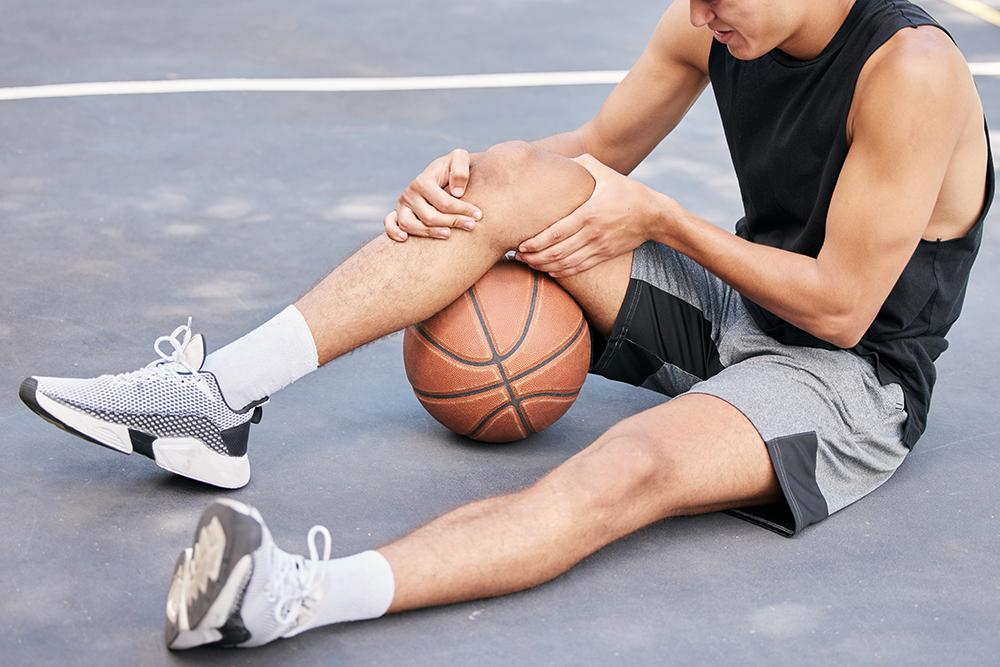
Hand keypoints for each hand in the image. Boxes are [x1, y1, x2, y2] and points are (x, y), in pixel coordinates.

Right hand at [384, 148, 483, 241]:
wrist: (443, 174)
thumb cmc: (453, 168)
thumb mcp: (460, 159)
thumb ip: (460, 169)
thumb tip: (456, 192)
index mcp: (423, 181)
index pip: (444, 203)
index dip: (463, 210)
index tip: (478, 216)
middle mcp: (409, 193)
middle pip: (430, 217)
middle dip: (453, 222)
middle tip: (472, 226)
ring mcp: (402, 205)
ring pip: (410, 225)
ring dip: (428, 233)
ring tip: (448, 234)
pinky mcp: (398, 213)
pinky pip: (390, 225)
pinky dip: (393, 232)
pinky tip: (405, 239)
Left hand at [514, 154, 659, 277]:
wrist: (654, 215)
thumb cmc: (626, 191)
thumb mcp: (604, 172)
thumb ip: (580, 163)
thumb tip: (558, 158)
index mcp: (588, 214)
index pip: (555, 233)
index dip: (535, 242)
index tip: (520, 244)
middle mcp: (592, 234)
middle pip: (556, 252)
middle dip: (534, 257)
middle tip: (517, 256)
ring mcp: (598, 247)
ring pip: (566, 263)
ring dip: (544, 266)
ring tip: (529, 264)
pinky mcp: (604, 255)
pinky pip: (579, 268)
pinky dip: (562, 272)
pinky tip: (549, 270)